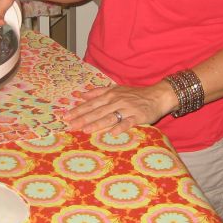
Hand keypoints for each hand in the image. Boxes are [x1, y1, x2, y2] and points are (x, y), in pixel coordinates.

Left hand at [62, 81, 176, 134]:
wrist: (157, 95)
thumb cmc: (135, 95)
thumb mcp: (116, 89)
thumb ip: (98, 92)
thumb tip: (81, 95)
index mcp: (110, 95)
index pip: (91, 103)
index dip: (78, 110)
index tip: (65, 117)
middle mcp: (117, 101)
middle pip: (97, 111)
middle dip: (83, 118)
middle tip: (70, 126)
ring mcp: (127, 109)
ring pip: (110, 116)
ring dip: (98, 123)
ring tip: (86, 130)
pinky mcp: (138, 116)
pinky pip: (128, 122)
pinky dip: (121, 127)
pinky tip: (113, 133)